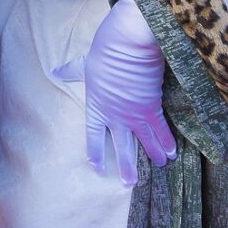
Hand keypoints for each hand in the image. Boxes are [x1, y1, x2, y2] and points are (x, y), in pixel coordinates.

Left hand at [54, 0, 175, 185]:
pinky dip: (167, 141)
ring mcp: (134, 114)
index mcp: (96, 105)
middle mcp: (115, 115)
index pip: (93, 134)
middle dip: (125, 165)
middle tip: (128, 184)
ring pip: (144, 142)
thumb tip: (55, 71)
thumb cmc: (105, 50)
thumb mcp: (85, 63)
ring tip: (159, 168)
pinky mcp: (152, 107)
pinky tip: (173, 153)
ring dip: (152, 156)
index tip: (96, 167)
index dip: (95, 151)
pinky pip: (160, 129)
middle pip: (120, 145)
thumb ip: (72, 72)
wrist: (129, 43)